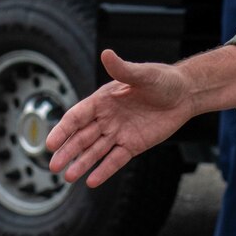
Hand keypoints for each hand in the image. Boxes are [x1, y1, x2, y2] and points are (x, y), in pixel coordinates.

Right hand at [46, 50, 192, 186]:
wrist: (184, 94)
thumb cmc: (162, 80)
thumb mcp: (143, 74)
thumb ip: (123, 69)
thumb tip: (106, 53)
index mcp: (102, 100)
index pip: (77, 117)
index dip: (63, 130)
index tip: (51, 143)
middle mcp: (106, 118)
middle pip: (81, 137)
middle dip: (67, 151)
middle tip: (53, 166)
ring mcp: (118, 133)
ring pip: (95, 151)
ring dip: (81, 164)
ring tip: (68, 177)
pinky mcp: (132, 145)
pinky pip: (115, 160)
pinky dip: (104, 170)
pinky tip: (91, 181)